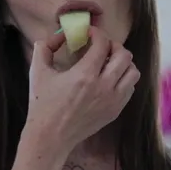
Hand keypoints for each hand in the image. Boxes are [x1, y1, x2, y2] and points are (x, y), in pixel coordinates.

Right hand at [25, 27, 139, 159]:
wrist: (50, 136)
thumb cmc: (42, 104)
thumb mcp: (37, 72)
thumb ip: (44, 47)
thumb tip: (57, 36)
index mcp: (85, 75)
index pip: (102, 43)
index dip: (97, 33)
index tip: (89, 33)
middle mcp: (104, 87)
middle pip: (124, 55)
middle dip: (113, 46)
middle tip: (102, 47)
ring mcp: (113, 100)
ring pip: (133, 72)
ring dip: (123, 63)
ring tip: (109, 63)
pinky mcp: (115, 111)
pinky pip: (130, 88)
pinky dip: (123, 79)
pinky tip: (109, 79)